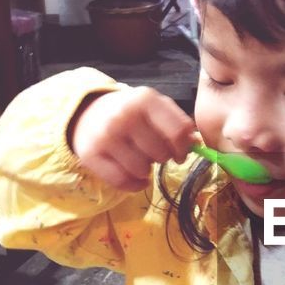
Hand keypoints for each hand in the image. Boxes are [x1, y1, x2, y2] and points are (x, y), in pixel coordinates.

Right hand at [69, 87, 198, 192]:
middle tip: (153, 152)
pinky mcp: (90, 155)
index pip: (178, 132)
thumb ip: (177, 122)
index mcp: (145, 100)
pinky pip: (122, 182)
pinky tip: (134, 176)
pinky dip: (134, 185)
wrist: (88, 113)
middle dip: (162, 158)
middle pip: (161, 154)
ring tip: (139, 159)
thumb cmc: (130, 113)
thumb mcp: (154, 108)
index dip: (184, 148)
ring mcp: (105, 136)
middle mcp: (124, 115)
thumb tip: (196, 144)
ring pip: (142, 170)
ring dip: (146, 171)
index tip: (180, 153)